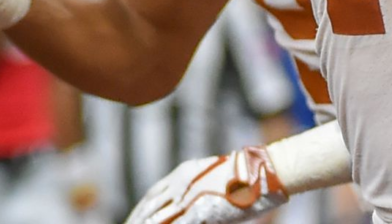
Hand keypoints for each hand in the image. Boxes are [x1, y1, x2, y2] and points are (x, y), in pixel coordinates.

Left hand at [125, 148, 287, 223]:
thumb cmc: (243, 176)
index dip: (141, 209)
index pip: (153, 194)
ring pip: (158, 218)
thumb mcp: (212, 179)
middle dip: (137, 221)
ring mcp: (189, 196)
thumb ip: (197, 189)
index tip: (132, 220)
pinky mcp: (199, 210)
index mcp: (183, 173)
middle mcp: (181, 182)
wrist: (259, 171)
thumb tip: (189, 204)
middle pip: (151, 207)